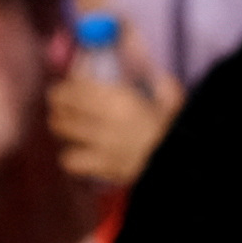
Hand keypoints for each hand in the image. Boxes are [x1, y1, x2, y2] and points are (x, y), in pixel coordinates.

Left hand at [45, 57, 174, 191]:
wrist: (183, 168)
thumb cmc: (179, 131)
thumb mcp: (172, 100)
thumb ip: (159, 84)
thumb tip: (151, 73)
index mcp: (120, 99)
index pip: (75, 89)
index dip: (64, 88)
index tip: (64, 88)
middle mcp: (104, 121)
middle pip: (62, 109)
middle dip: (58, 106)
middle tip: (61, 106)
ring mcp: (101, 147)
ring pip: (62, 133)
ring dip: (62, 128)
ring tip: (68, 127)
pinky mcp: (102, 169)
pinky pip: (71, 162)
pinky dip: (71, 157)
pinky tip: (80, 154)